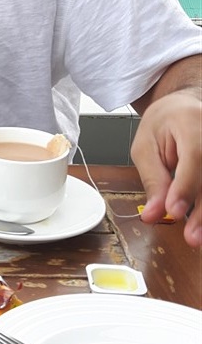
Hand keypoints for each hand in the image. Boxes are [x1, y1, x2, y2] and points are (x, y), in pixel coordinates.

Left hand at [131, 88, 201, 247]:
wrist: (185, 107)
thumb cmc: (165, 123)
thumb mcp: (146, 147)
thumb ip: (153, 180)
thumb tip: (153, 213)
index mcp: (191, 121)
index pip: (194, 156)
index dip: (185, 187)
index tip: (174, 210)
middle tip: (192, 237)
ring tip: (198, 236)